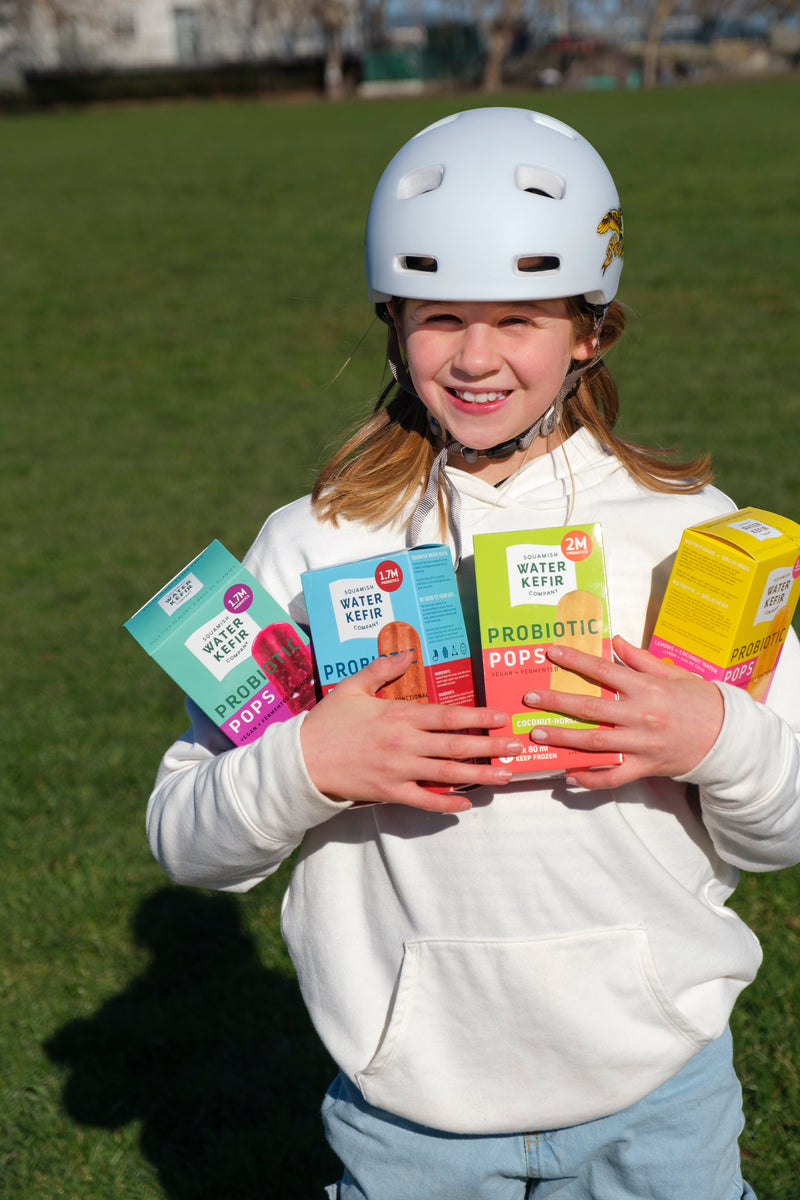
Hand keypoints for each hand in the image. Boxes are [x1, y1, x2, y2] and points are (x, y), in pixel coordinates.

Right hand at [300, 651, 524, 811]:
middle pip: (456, 744)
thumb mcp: (352, 687)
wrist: (301, 759)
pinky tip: (466, 804)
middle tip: (517, 747)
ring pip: (448, 774)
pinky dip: (446, 804)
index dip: (478, 716)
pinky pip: (424, 800)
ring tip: (505, 775)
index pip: (447, 715)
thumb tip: (407, 655)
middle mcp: (404, 743)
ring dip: (480, 775)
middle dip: (491, 746)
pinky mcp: (389, 792)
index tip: (501, 717)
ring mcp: (398, 770)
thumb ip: (382, 669)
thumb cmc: (327, 721)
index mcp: (398, 714)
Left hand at [522, 635, 724, 789]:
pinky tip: (568, 776)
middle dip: (556, 702)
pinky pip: (612, 777)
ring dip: (563, 738)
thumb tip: (613, 641)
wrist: (729, 738)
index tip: (551, 653)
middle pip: (589, 708)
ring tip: (538, 733)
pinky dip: (589, 779)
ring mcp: (641, 744)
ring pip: (594, 743)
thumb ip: (640, 659)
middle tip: (529, 698)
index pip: (602, 670)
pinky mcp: (645, 767)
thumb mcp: (673, 674)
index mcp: (646, 688)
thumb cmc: (701, 702)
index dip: (574, 661)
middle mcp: (640, 716)